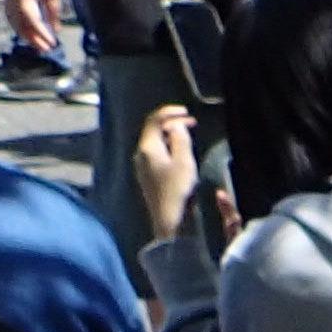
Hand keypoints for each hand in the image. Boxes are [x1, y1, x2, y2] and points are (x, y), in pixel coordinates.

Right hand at [0, 0, 63, 57]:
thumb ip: (53, 10)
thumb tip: (56, 30)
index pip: (32, 19)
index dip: (41, 33)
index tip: (52, 43)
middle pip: (20, 25)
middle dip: (33, 39)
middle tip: (46, 50)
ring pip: (14, 23)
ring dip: (25, 35)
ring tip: (38, 45)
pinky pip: (11, 17)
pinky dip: (19, 27)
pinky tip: (28, 34)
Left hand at [130, 104, 202, 248]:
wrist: (168, 220)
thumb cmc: (177, 190)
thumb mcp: (184, 162)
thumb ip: (180, 140)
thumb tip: (176, 125)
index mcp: (148, 147)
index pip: (154, 120)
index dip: (170, 112)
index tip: (187, 112)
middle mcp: (141, 154)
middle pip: (153, 130)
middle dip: (171, 123)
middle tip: (191, 123)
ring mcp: (142, 166)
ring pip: (155, 142)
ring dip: (170, 136)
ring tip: (187, 136)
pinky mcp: (147, 176)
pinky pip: (156, 153)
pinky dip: (168, 147)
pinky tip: (179, 153)